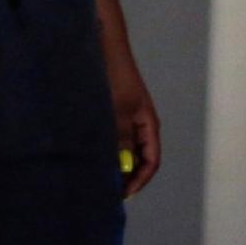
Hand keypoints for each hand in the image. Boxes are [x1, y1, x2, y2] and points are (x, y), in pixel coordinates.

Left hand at [108, 48, 160, 197]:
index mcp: (149, 126)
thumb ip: (121, 139)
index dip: (140, 180)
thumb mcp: (119, 112)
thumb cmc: (116, 80)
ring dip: (116, 163)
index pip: (151, 161)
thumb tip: (121, 168)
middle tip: (109, 190)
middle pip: (139, 158)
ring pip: (126, 149)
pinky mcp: (116, 113)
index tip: (123, 193)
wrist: (108, 50)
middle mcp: (142, 126)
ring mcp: (129, 119)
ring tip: (100, 176)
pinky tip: (94, 155)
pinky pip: (116, 138)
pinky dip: (109, 149)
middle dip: (127, 175)